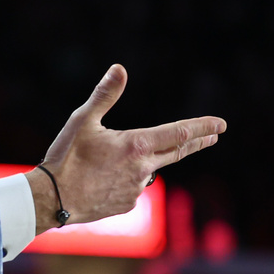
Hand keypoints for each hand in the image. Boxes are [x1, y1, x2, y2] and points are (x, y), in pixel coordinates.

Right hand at [27, 64, 225, 232]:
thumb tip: (119, 68)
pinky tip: (106, 179)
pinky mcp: (126, 205)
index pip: (178, 133)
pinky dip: (127, 179)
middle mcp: (143, 168)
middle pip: (177, 152)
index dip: (202, 127)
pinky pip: (133, 188)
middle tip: (213, 137)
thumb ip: (105, 95)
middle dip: (196, 142)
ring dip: (148, 161)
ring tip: (126, 158)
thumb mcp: (82, 120)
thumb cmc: (66, 157)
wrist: (52, 199)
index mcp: (136, 145)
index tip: (221, 124)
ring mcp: (136, 189)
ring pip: (149, 170)